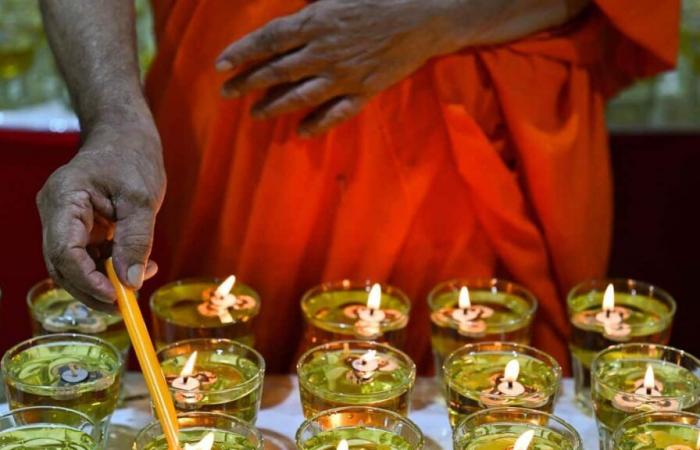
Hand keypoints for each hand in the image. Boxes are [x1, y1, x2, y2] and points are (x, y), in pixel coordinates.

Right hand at [36, 120, 164, 310]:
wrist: (125, 135)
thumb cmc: (132, 157)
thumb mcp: (142, 199)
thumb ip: (136, 240)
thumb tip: (131, 282)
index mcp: (63, 199)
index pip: (63, 251)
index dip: (86, 280)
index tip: (116, 296)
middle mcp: (55, 213)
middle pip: (62, 266)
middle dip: (93, 289)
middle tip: (127, 304)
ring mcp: (64, 221)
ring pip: (74, 266)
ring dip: (104, 281)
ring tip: (139, 278)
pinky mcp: (78, 228)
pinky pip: (87, 257)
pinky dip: (108, 268)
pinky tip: (136, 266)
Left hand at [215, 0, 460, 135]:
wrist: (425, 16)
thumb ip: (309, 8)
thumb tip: (286, 18)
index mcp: (315, 22)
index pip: (267, 40)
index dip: (241, 53)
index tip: (220, 66)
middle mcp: (322, 52)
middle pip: (276, 70)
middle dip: (248, 83)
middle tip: (227, 94)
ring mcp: (342, 75)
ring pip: (299, 95)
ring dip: (274, 106)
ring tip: (255, 115)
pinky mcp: (364, 91)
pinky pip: (336, 112)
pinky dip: (318, 124)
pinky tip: (301, 132)